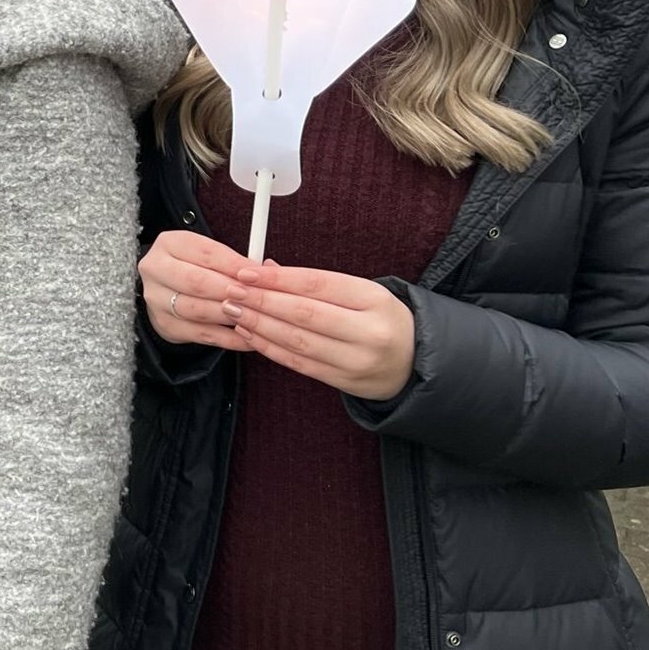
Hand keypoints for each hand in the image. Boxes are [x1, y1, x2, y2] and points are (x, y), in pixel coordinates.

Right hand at [139, 230, 253, 351]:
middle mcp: (156, 269)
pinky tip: (248, 336)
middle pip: (196, 281)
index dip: (235, 265)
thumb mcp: (207, 255)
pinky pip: (202, 334)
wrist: (165, 290)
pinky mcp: (165, 325)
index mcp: (169, 244)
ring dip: (229, 314)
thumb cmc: (194, 268)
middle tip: (254, 296)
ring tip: (252, 315)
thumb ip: (232, 262)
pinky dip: (229, 337)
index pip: (206, 252)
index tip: (258, 274)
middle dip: (230, 290)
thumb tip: (265, 271)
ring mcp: (156, 299)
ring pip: (197, 310)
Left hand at [219, 259, 416, 399]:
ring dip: (259, 325)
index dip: (278, 278)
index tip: (247, 272)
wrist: (415, 363)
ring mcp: (356, 360)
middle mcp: (368, 331)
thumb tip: (268, 267)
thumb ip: (315, 282)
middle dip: (262, 301)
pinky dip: (269, 348)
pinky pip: (299, 363)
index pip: (317, 284)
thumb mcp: (361, 292)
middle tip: (233, 292)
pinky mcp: (344, 382)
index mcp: (373, 299)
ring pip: (298, 341)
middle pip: (304, 314)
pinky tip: (250, 334)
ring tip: (234, 311)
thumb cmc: (381, 319)